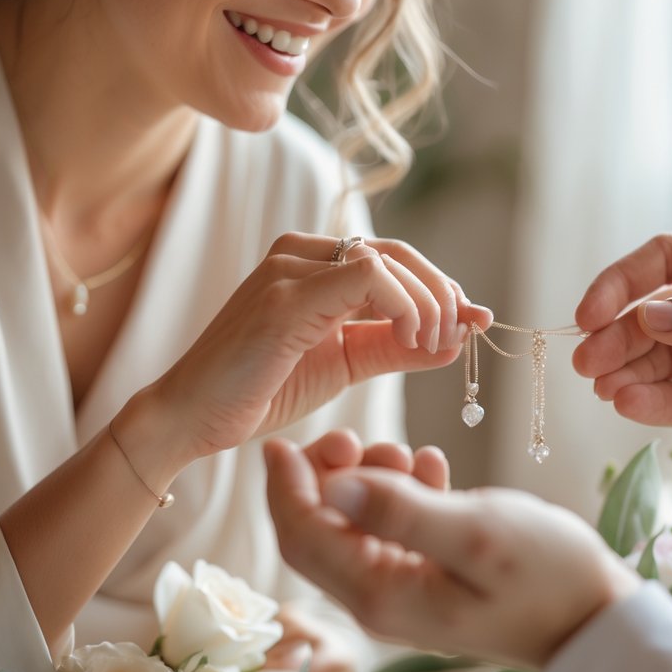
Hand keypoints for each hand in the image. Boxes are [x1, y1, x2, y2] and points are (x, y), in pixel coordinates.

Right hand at [134, 235, 491, 461]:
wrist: (195, 418)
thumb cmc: (262, 388)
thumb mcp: (346, 364)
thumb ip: (397, 347)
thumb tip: (458, 339)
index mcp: (314, 263)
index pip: (395, 258)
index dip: (443, 287)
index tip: (476, 321)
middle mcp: (301, 252)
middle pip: (399, 253)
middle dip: (444, 293)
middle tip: (463, 333)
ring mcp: (289, 268)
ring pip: (388, 260)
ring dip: (429, 303)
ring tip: (434, 347)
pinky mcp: (285, 296)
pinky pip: (366, 278)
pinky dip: (404, 305)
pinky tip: (411, 338)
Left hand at [263, 442, 640, 669]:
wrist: (596, 614)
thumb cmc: (546, 574)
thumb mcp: (473, 531)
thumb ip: (400, 509)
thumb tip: (334, 485)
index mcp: (381, 594)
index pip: (305, 539)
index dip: (285, 489)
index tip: (278, 441)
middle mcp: (382, 599)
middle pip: (320, 534)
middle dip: (322, 479)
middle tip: (349, 434)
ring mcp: (406, 590)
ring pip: (355, 527)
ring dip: (367, 481)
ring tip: (404, 449)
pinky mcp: (430, 576)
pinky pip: (392, 529)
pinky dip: (401, 492)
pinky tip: (430, 465)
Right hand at [573, 234, 671, 511]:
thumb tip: (649, 317)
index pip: (668, 261)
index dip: (623, 281)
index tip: (591, 311)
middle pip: (650, 313)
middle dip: (613, 333)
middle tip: (587, 360)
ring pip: (653, 358)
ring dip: (621, 368)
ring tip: (601, 385)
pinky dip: (644, 402)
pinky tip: (624, 403)